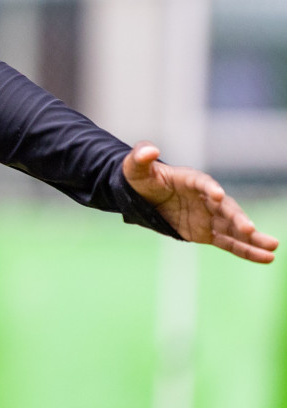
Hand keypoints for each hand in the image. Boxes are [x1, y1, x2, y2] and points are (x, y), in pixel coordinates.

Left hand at [122, 143, 277, 263]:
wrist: (144, 196)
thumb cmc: (142, 178)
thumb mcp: (135, 167)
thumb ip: (140, 158)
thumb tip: (150, 150)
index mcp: (192, 180)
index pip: (203, 183)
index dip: (210, 189)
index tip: (217, 195)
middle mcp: (207, 198)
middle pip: (225, 208)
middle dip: (237, 218)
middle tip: (248, 229)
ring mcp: (209, 216)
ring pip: (233, 228)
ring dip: (252, 238)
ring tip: (273, 247)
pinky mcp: (207, 233)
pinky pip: (229, 243)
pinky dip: (246, 251)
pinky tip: (266, 258)